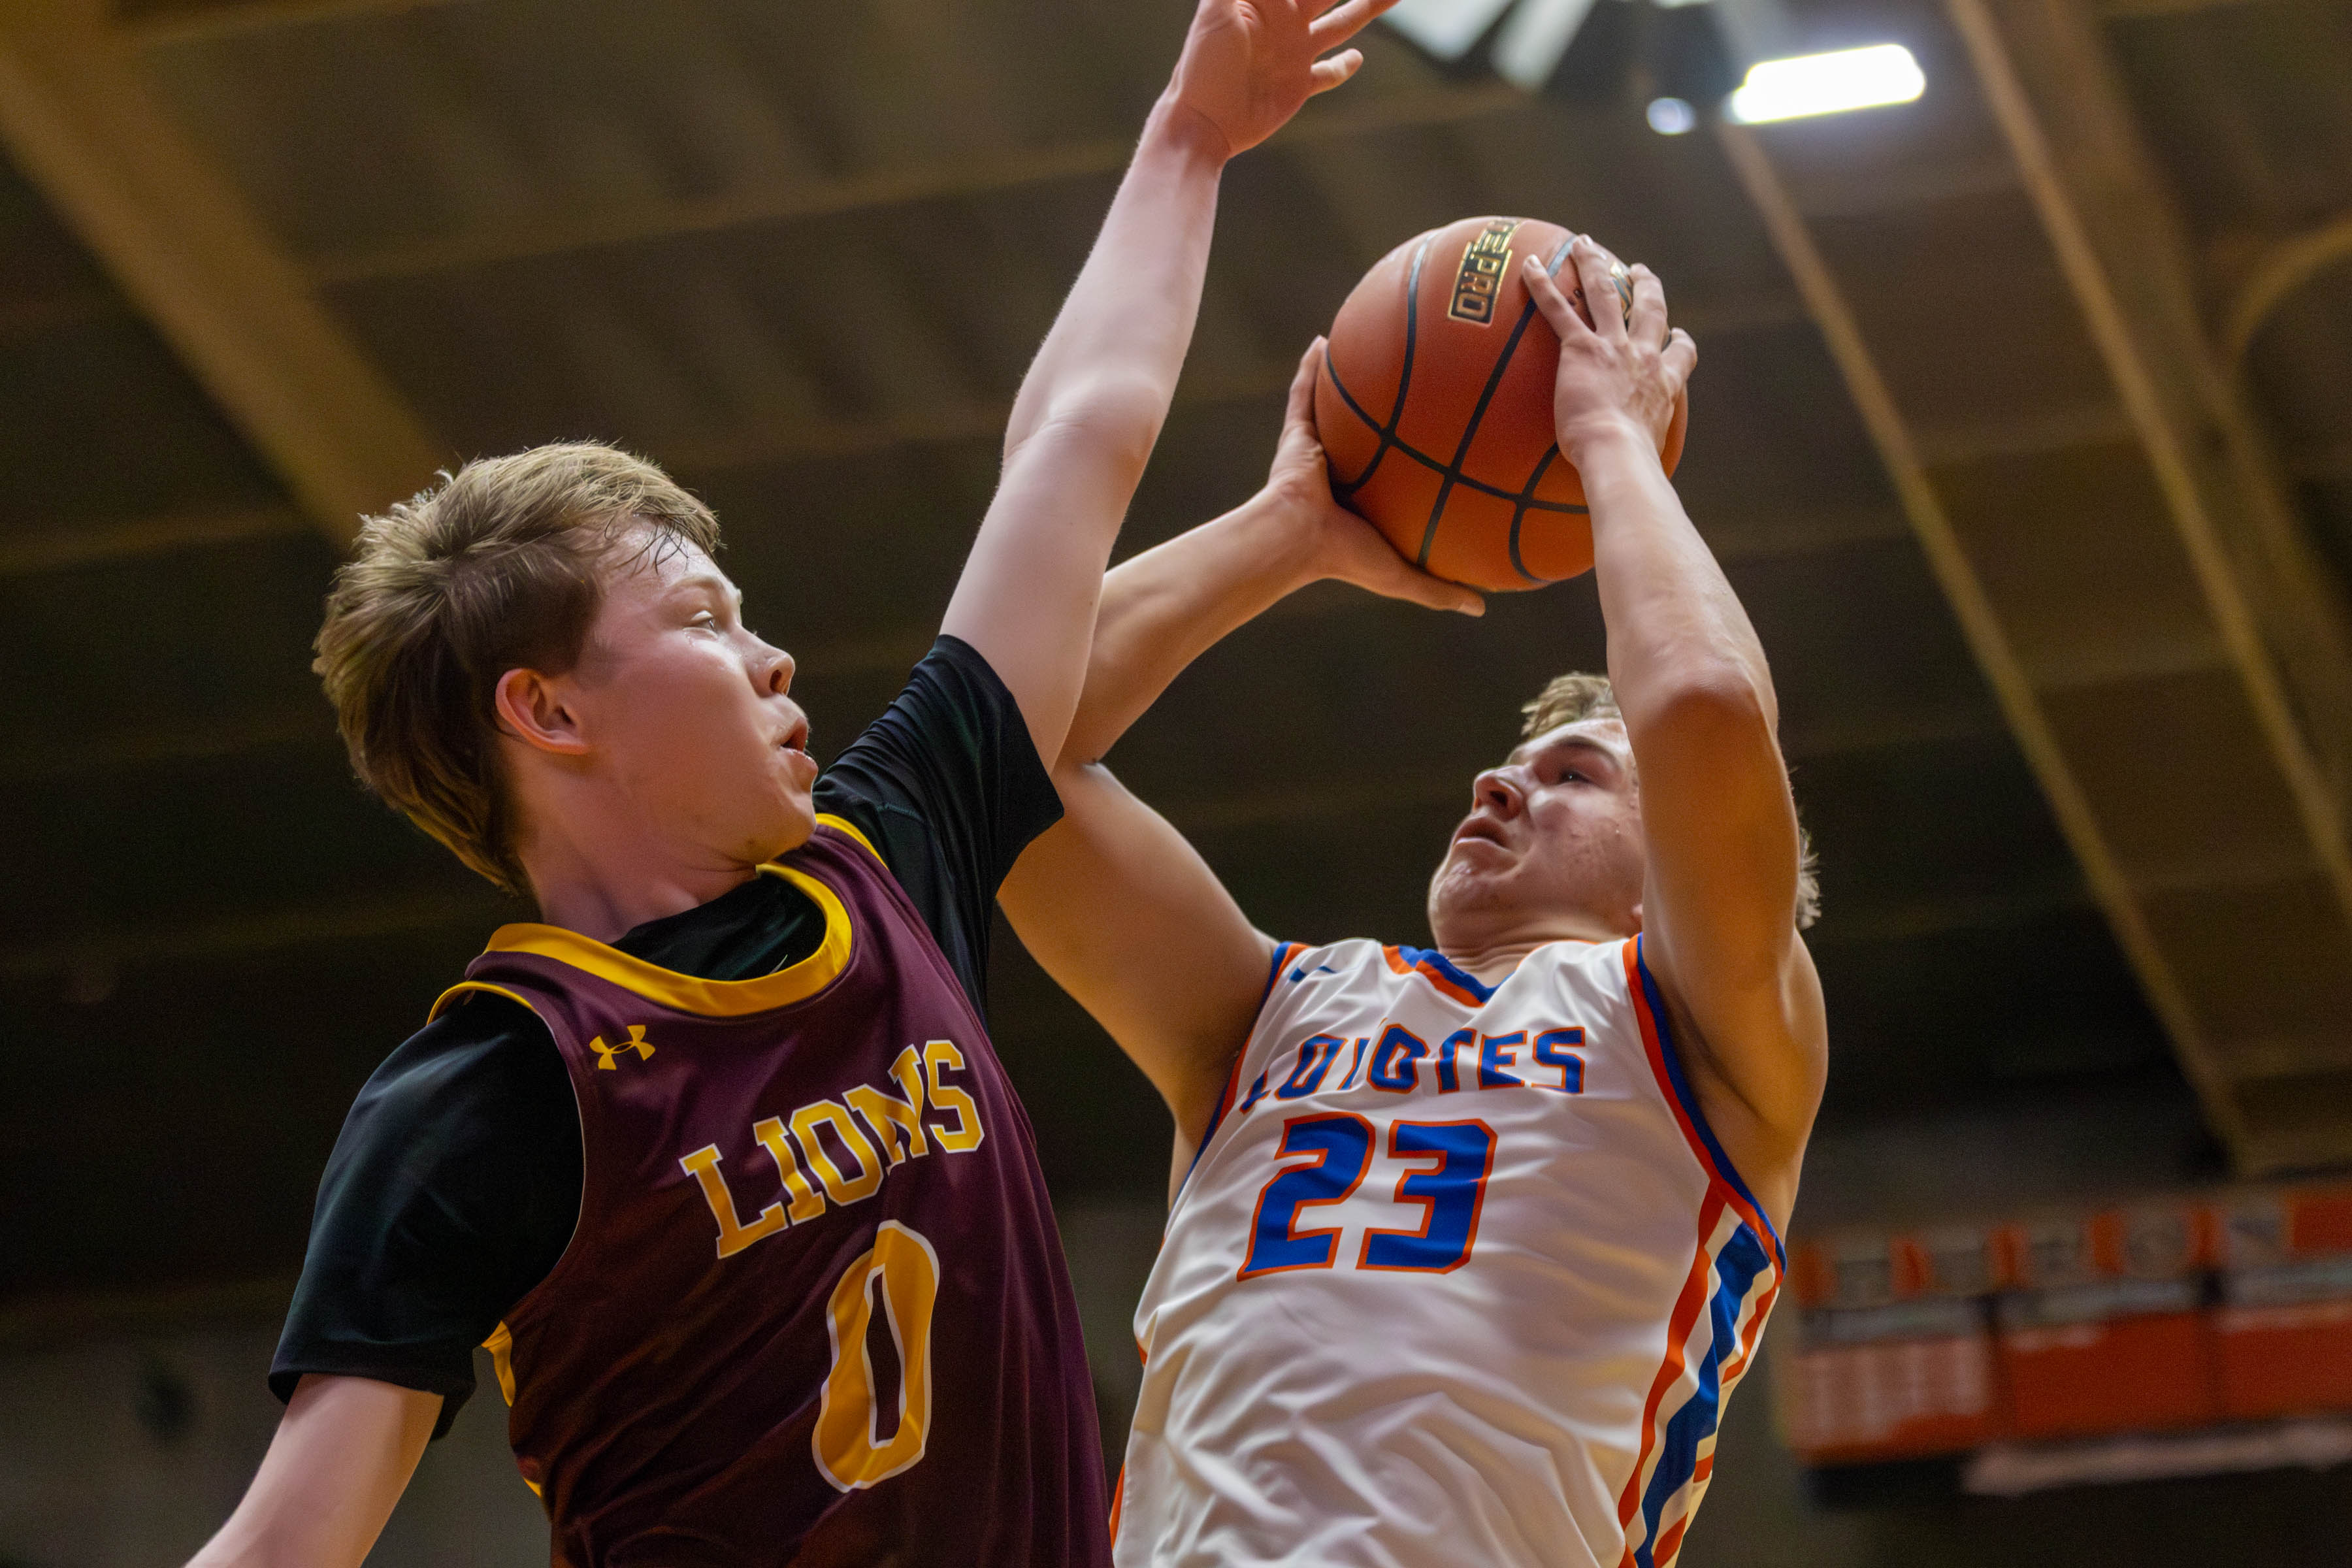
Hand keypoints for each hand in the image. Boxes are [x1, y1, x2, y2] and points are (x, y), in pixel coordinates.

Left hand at [1165, 0, 1401, 158]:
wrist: (1203, 123)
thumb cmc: (1202, 66)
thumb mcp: (1215, 12)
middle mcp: (1285, 21)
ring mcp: (1295, 53)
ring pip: (1343, 24)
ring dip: (1367, 7)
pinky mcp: (1299, 85)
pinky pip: (1329, 72)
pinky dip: (1344, 67)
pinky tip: (1358, 57)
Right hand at [1261, 339, 1482, 614]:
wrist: (1296, 541)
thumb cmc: (1345, 559)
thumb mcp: (1402, 575)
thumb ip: (1440, 590)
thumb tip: (1483, 608)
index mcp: (1366, 500)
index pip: (1396, 472)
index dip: (1416, 454)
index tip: (1446, 434)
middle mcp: (1344, 470)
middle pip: (1371, 432)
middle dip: (1389, 408)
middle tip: (1420, 378)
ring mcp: (1319, 450)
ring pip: (1336, 406)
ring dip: (1348, 377)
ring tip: (1368, 345)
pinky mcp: (1296, 435)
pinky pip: (1303, 393)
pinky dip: (1310, 368)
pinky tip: (1324, 341)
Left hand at [1523, 238, 1695, 464]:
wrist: (1618, 453)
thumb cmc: (1632, 464)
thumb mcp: (1651, 455)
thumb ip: (1647, 454)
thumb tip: (1640, 482)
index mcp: (1665, 381)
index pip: (1680, 352)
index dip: (1679, 339)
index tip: (1677, 333)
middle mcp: (1644, 355)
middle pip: (1649, 308)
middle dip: (1645, 284)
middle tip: (1638, 269)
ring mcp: (1612, 346)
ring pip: (1604, 293)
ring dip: (1594, 264)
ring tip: (1585, 243)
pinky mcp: (1580, 349)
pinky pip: (1557, 309)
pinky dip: (1542, 284)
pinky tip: (1527, 264)